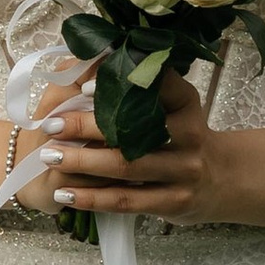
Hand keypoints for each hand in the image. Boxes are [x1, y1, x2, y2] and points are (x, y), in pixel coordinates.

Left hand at [22, 66, 215, 221]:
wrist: (216, 181)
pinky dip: (93, 198)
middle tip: (50, 124)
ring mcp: (185, 170)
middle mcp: (190, 134)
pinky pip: (127, 200)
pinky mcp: (175, 202)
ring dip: (82, 163)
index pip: (155, 85)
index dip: (120, 83)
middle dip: (86, 127)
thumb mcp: (171, 105)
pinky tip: (64, 194)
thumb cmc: (178, 136)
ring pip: (126, 166)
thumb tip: (87, 62)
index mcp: (185, 101)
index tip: (84, 85)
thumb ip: (137, 88)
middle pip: (133, 129)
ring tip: (48, 157)